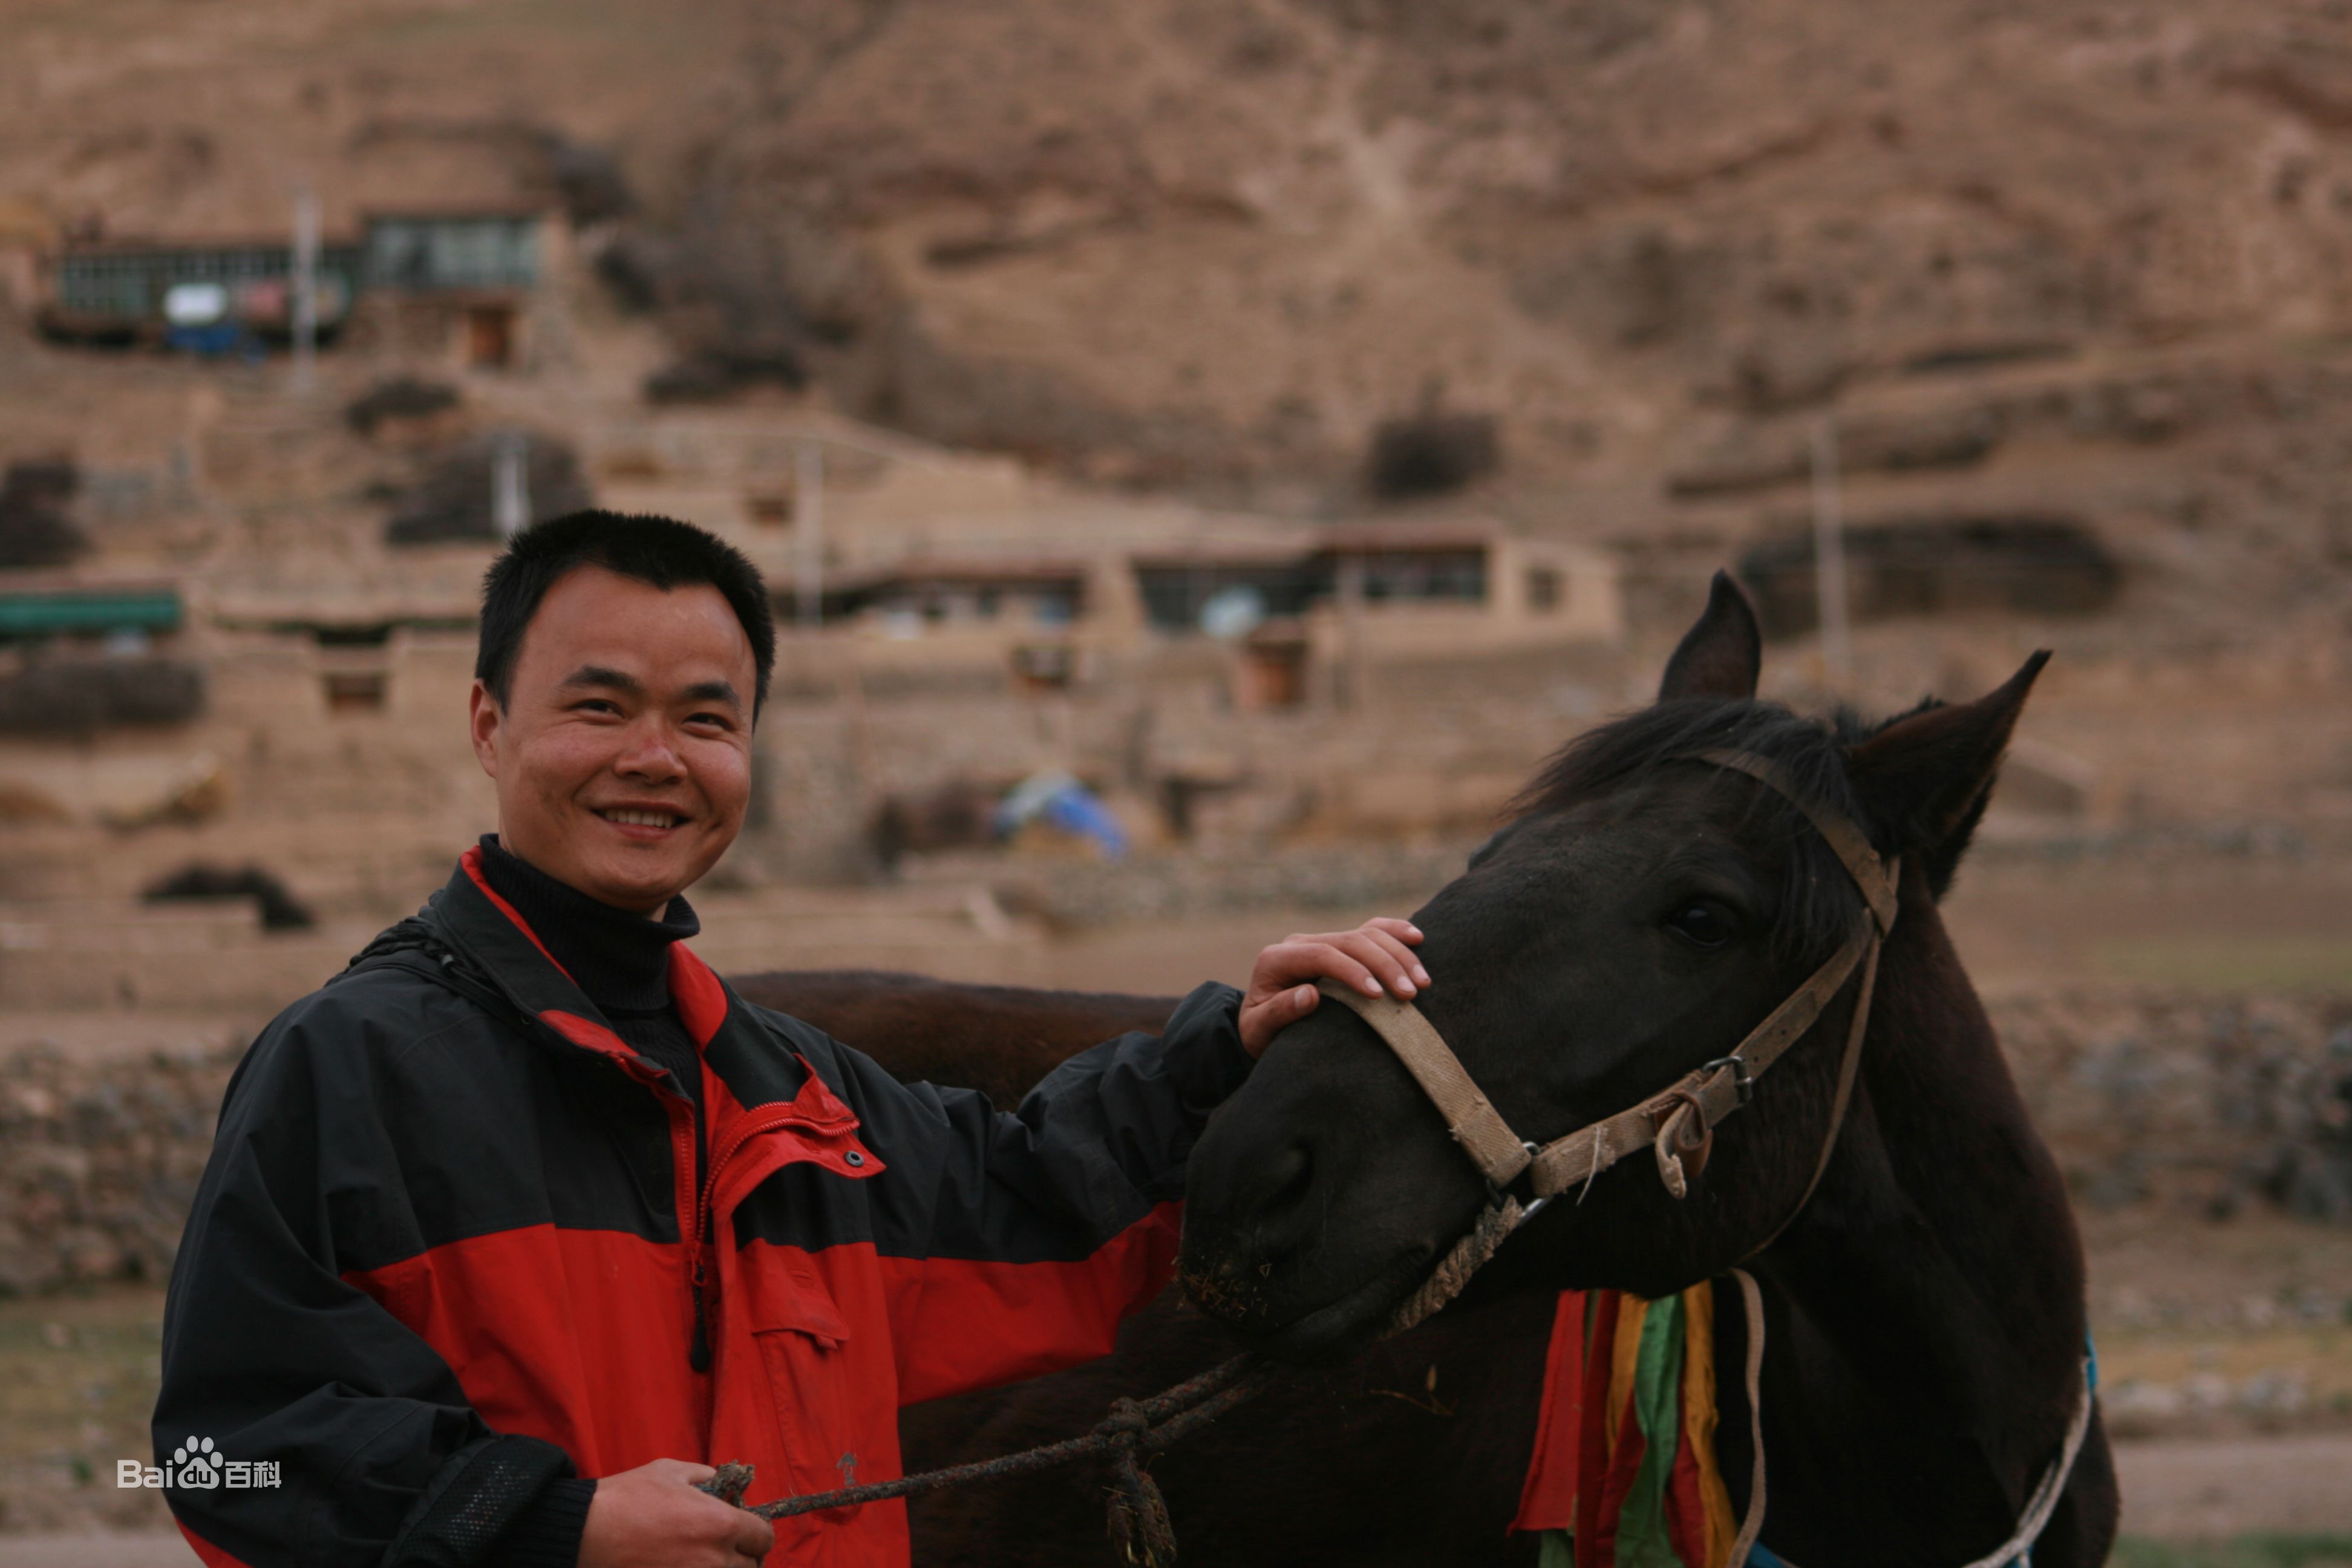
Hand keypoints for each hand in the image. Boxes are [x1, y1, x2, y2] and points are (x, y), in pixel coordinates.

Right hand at [579, 1459, 773, 1567]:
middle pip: (749, 1567)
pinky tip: (680, 1566)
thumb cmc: (628, 1497)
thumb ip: (705, 1475)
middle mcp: (714, 1559)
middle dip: (740, 1556)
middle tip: (722, 1547)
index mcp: (721, 1524)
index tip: (745, 1533)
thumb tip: (719, 1481)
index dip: (755, 1534)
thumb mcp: (671, 1470)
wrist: (586, 1532)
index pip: (763, 1538)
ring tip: (701, 1558)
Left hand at [1238, 918, 1427, 1055]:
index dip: (1351, 971)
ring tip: (1422, 982)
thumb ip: (1277, 1013)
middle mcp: (1300, 944)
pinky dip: (1395, 932)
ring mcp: (1322, 941)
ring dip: (1398, 954)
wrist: (1259, 1027)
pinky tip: (1417, 939)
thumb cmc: (1259, 1033)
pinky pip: (1370, 930)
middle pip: (1349, 941)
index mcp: (1276, 959)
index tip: (1377, 995)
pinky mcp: (1339, 946)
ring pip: (1365, 933)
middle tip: (1410, 993)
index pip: (1321, 954)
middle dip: (1384, 964)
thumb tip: (1310, 995)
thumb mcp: (1257, 1030)